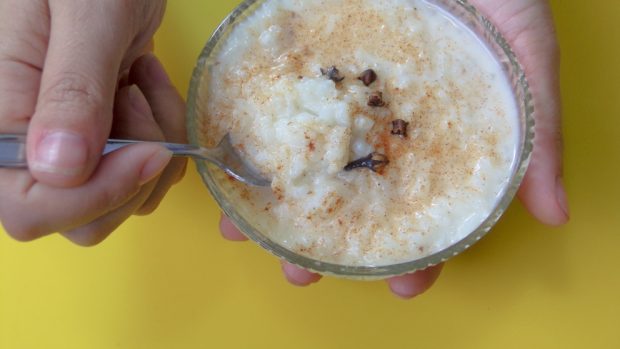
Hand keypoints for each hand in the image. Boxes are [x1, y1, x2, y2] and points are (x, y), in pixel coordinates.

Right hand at [0, 1, 186, 244]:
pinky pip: (146, 169)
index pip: (28, 209)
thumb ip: (71, 89)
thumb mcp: (84, 12)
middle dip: (134, 172)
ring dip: (156, 146)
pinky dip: (165, 132)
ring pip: (123, 198)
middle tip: (136, 98)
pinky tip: (147, 81)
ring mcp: (70, 141)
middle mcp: (31, 141)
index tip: (148, 152)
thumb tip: (60, 168)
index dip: (95, 196)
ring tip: (141, 79)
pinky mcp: (105, 133)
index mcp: (3, 115)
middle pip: (82, 217)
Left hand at [220, 0, 567, 297]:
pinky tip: (224, 171)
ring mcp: (337, 92)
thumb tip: (553, 211)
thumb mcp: (524, 54)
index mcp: (429, 133)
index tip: (400, 286)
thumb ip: (536, 129)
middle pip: (348, 193)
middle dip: (321, 239)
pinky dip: (246, 138)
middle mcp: (378, 120)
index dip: (414, 251)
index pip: (420, 205)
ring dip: (269, 201)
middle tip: (300, 273)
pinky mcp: (302, 61)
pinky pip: (269, 105)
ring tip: (245, 234)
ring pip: (300, 158)